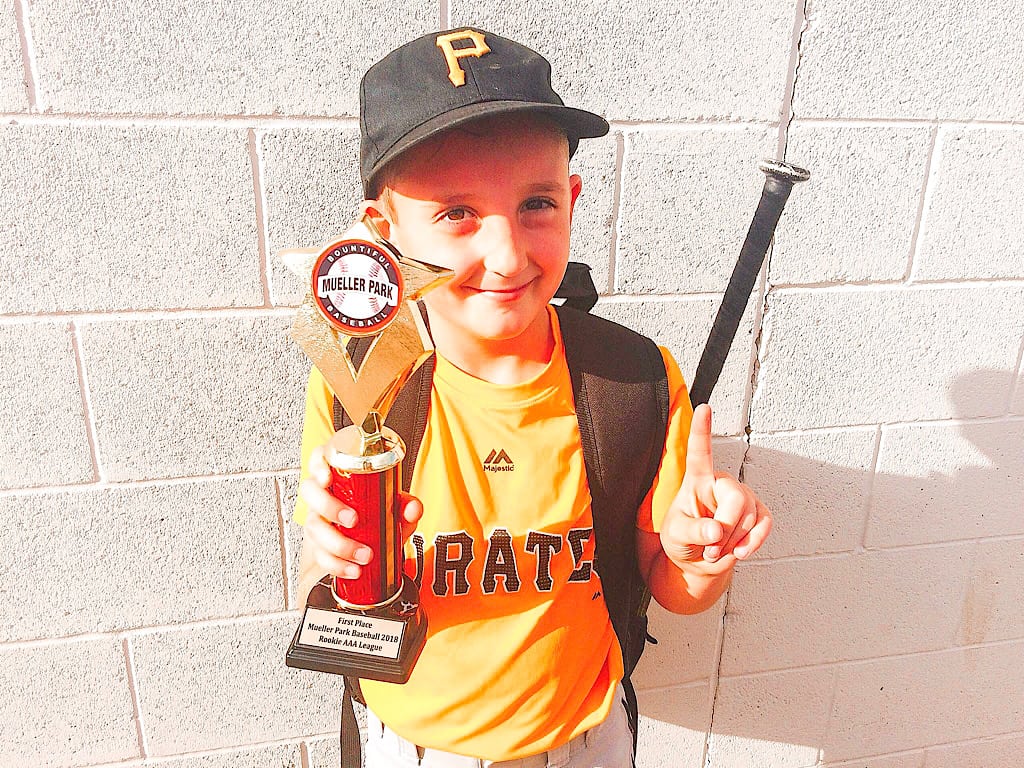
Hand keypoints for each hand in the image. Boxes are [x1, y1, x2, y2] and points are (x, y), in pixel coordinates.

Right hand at [299, 442, 422, 579]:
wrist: (375, 543)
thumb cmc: (378, 513)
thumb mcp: (395, 506)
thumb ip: (406, 505)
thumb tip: (412, 509)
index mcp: (338, 476)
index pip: (320, 459)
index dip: (318, 465)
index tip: (327, 477)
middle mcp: (323, 495)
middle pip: (310, 492)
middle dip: (329, 507)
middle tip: (353, 520)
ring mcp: (318, 520)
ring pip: (314, 526)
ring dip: (338, 543)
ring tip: (363, 554)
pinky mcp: (318, 545)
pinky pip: (320, 555)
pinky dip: (337, 565)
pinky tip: (353, 569)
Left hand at [660, 404, 771, 573]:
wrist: (697, 561)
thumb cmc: (681, 540)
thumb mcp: (676, 536)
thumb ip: (693, 531)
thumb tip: (717, 529)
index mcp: (697, 479)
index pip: (700, 452)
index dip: (702, 430)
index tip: (705, 407)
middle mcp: (722, 483)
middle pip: (737, 499)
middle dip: (727, 527)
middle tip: (710, 548)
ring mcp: (743, 496)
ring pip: (750, 516)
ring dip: (733, 541)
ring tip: (715, 551)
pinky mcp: (758, 513)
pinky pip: (765, 524)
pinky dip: (753, 542)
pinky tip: (739, 551)